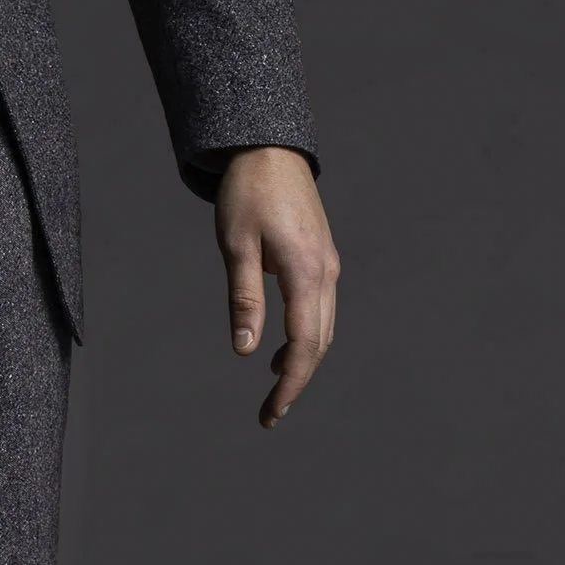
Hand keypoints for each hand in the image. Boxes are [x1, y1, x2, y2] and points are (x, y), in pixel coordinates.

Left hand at [216, 148, 339, 428]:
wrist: (269, 150)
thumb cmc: (247, 193)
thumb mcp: (235, 245)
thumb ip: (244, 298)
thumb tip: (244, 351)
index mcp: (306, 272)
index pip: (303, 345)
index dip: (289, 385)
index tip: (271, 413)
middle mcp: (326, 273)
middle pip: (319, 344)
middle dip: (296, 382)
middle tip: (270, 414)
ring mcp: (328, 266)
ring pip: (323, 329)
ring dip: (302, 361)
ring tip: (273, 389)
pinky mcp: (322, 259)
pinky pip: (320, 310)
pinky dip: (305, 337)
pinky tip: (279, 348)